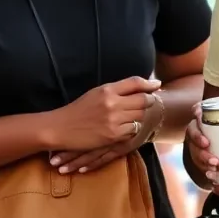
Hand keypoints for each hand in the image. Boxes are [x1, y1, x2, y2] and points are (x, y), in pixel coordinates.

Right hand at [50, 92, 165, 174]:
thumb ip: (116, 90)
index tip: (157, 85)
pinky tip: (126, 127)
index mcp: (107, 89)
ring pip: (140, 116)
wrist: (61, 128)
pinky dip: (132, 129)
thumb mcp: (96, 93)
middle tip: (151, 102)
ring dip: (141, 116)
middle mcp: (112, 103)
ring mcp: (113, 120)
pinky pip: (133, 130)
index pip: (135, 82)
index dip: (149, 83)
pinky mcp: (113, 135)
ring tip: (136, 116)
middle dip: (149, 101)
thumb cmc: (79, 110)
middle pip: (143, 100)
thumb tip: (138, 87)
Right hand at [185, 102, 218, 179]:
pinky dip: (203, 168)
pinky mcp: (197, 156)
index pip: (197, 110)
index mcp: (206, 118)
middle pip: (193, 131)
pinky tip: (210, 174)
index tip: (200, 115)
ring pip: (193, 149)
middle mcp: (198, 129)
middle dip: (198, 139)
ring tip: (213, 164)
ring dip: (201, 157)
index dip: (196, 111)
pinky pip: (196, 162)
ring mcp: (195, 143)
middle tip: (207, 145)